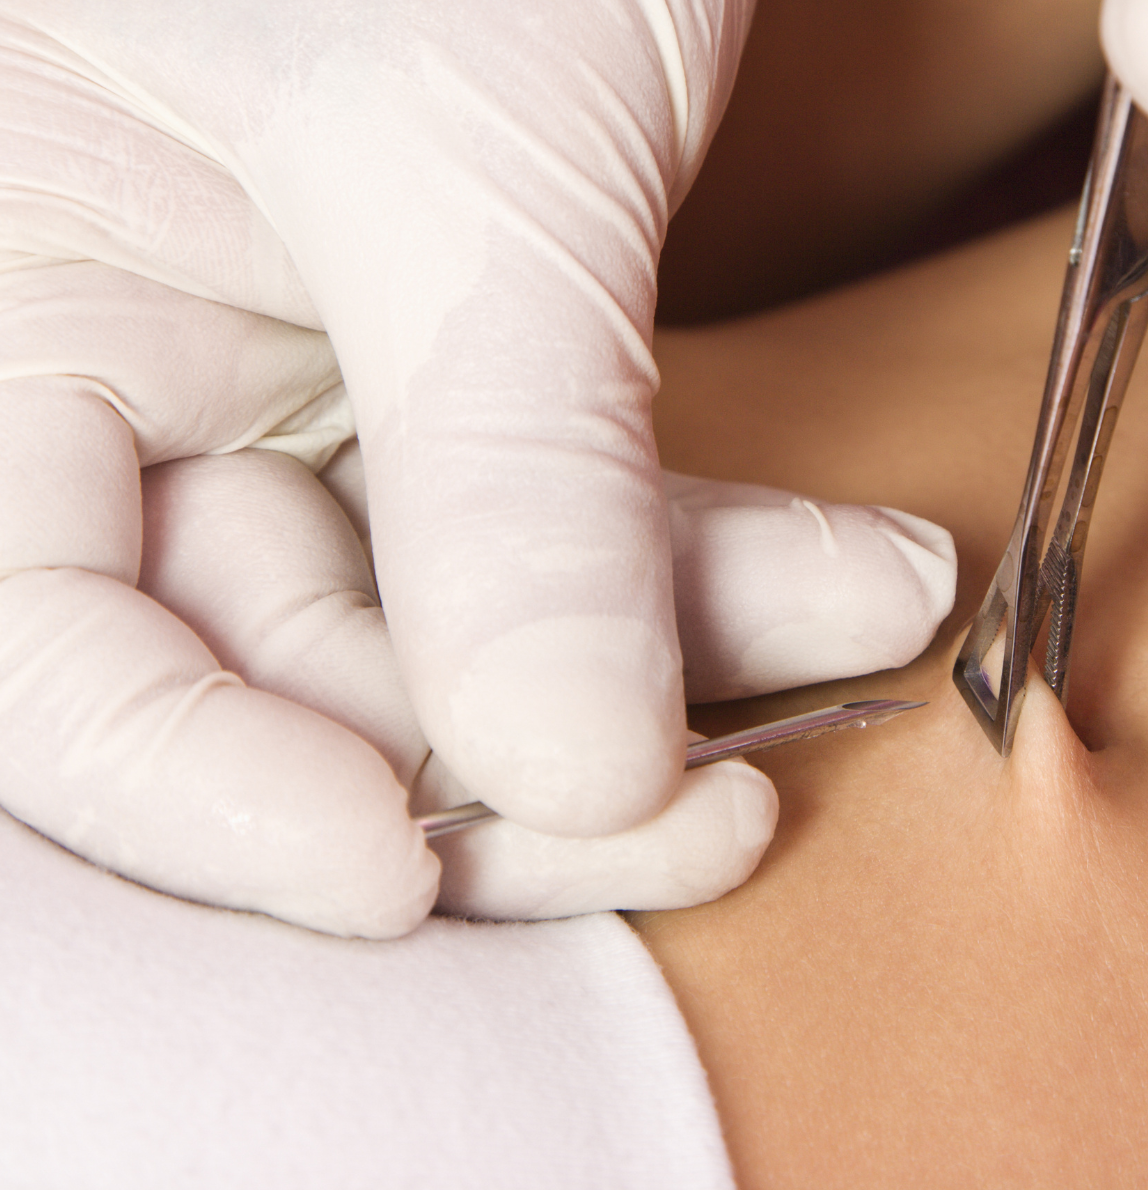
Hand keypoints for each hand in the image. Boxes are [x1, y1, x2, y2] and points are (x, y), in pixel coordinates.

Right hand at [0, 1, 954, 932]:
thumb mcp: (456, 158)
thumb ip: (501, 479)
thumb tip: (568, 771)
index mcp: (5, 300)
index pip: (42, 647)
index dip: (211, 794)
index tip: (414, 870)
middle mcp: (129, 360)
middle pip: (283, 668)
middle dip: (517, 752)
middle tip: (709, 810)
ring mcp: (304, 369)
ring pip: (462, 619)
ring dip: (673, 653)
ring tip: (859, 623)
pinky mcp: (468, 360)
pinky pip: (576, 520)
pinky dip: (715, 556)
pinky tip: (860, 568)